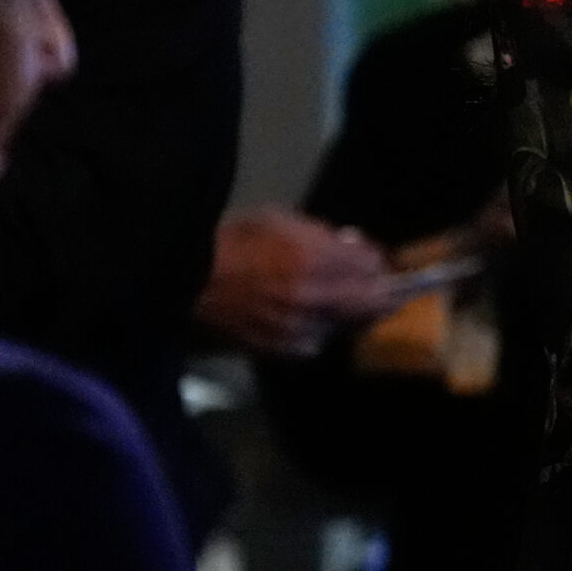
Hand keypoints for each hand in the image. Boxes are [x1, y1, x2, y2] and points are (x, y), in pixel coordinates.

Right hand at [197, 208, 395, 355]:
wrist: (183, 281)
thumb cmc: (229, 240)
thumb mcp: (279, 220)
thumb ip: (321, 235)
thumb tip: (352, 246)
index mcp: (314, 258)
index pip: (372, 266)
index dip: (380, 264)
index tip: (380, 263)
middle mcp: (314, 296)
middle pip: (372, 302)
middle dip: (382, 294)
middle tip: (387, 290)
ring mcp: (300, 327)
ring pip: (347, 324)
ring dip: (350, 313)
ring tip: (338, 300)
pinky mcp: (283, 350)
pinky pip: (318, 340)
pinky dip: (320, 328)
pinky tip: (307, 316)